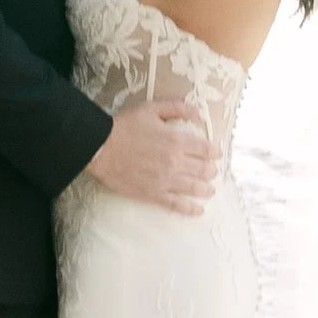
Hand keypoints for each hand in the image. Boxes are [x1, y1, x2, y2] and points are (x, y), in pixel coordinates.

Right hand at [90, 94, 214, 215]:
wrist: (101, 148)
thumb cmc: (125, 126)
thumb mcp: (151, 109)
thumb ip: (177, 108)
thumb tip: (198, 113)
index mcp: (177, 140)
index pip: (205, 149)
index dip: (214, 152)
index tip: (216, 154)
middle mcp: (175, 162)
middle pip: (204, 170)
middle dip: (211, 171)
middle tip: (212, 171)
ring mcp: (166, 180)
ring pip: (195, 188)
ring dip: (206, 189)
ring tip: (210, 190)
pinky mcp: (154, 194)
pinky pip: (177, 205)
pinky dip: (191, 208)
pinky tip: (199, 210)